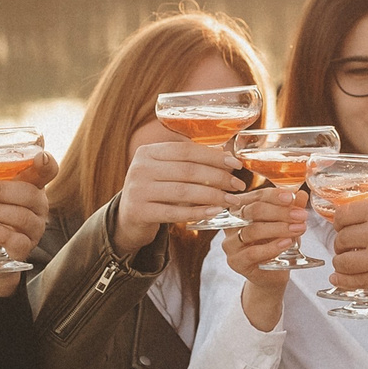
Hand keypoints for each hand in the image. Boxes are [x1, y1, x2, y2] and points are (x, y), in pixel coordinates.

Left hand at [0, 150, 56, 298]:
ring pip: (23, 216)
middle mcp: (37, 204)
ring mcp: (34, 227)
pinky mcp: (25, 247)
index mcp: (28, 183)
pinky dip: (1, 233)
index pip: (47, 170)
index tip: (38, 157)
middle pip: (29, 193)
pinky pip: (19, 240)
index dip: (46, 163)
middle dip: (0, 189)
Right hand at [114, 139, 243, 254]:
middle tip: (239, 185)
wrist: (128, 218)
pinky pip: (175, 213)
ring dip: (213, 196)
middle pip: (187, 171)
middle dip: (218, 177)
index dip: (213, 156)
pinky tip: (215, 212)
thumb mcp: (165, 170)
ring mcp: (137, 190)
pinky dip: (198, 212)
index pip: (186, 150)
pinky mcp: (139, 212)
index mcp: (148, 151)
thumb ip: (188, 160)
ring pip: (183, 192)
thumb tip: (225, 151)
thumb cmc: (156, 190)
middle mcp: (140, 168)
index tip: (236, 164)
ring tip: (232, 200)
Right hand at [225, 187, 310, 330]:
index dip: (275, 195)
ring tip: (297, 229)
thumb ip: (292, 209)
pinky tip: (287, 243)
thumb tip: (301, 194)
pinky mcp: (235, 261)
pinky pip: (252, 252)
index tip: (292, 197)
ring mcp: (231, 243)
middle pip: (253, 211)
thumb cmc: (277, 244)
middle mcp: (232, 223)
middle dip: (279, 212)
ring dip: (278, 229)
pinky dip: (271, 247)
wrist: (272, 274)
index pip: (256, 196)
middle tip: (300, 215)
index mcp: (242, 209)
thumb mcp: (287, 224)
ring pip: (252, 231)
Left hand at [326, 196, 367, 322]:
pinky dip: (343, 281)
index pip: (342, 215)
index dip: (339, 223)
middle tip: (346, 248)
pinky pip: (354, 281)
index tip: (342, 228)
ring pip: (343, 262)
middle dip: (341, 245)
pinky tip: (340, 279)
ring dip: (341, 263)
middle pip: (341, 239)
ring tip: (346, 264)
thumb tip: (364, 214)